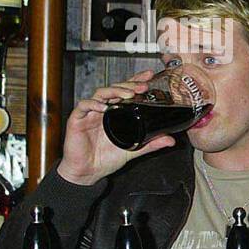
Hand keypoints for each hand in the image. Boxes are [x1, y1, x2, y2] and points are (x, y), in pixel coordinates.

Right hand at [56, 70, 174, 186]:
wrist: (88, 172)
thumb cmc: (106, 159)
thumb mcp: (133, 149)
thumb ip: (151, 144)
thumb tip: (171, 140)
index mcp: (116, 113)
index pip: (126, 92)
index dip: (136, 81)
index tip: (149, 76)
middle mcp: (103, 109)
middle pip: (115, 89)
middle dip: (129, 84)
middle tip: (143, 85)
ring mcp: (90, 113)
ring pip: (100, 93)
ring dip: (115, 91)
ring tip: (128, 93)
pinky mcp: (77, 120)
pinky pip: (83, 106)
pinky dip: (93, 104)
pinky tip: (103, 106)